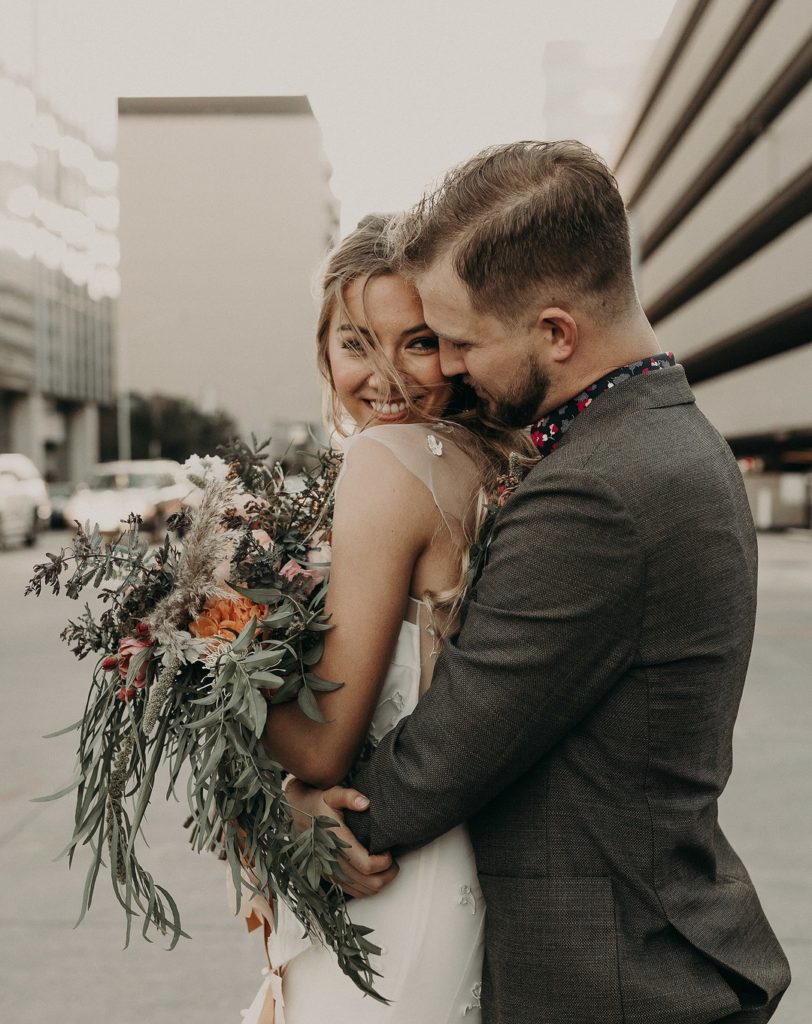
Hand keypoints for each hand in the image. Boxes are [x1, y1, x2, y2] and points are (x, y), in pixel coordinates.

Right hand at [285, 778, 398, 898]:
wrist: (295, 813)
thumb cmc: (317, 802)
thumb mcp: (332, 793)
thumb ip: (348, 796)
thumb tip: (365, 803)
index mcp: (337, 842)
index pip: (367, 866)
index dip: (384, 862)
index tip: (389, 851)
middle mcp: (333, 862)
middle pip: (370, 884)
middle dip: (387, 874)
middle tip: (392, 860)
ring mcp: (330, 872)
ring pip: (363, 892)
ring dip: (379, 882)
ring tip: (384, 865)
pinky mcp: (328, 876)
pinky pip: (352, 892)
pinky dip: (366, 887)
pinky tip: (371, 872)